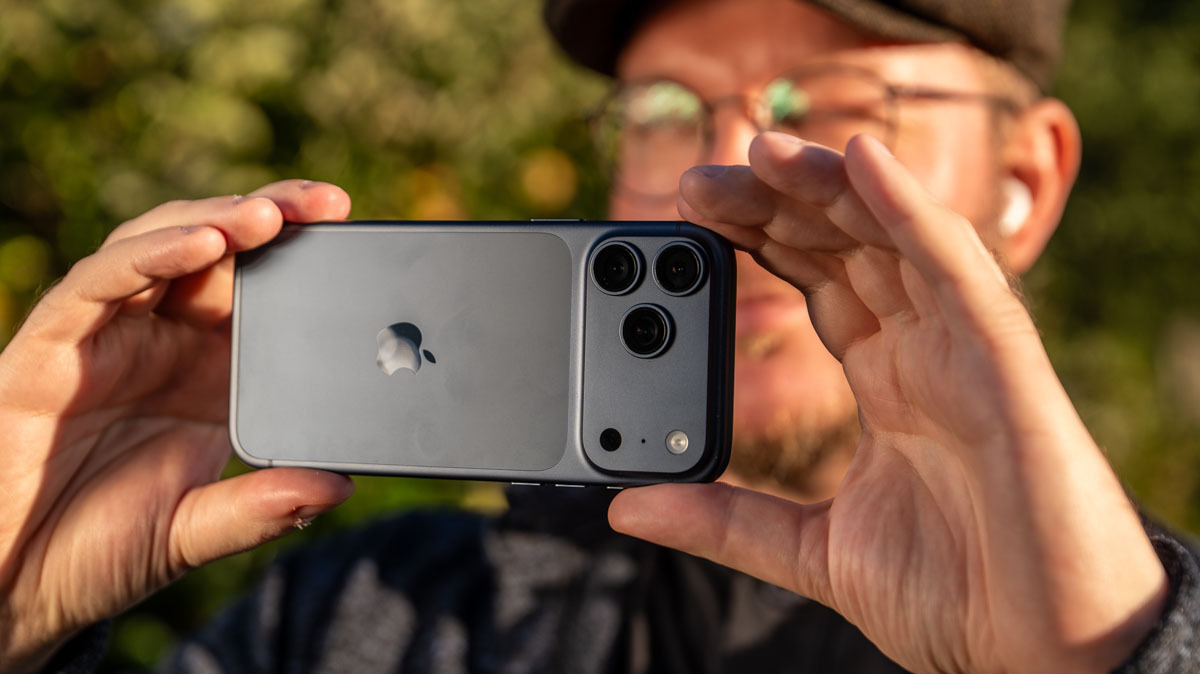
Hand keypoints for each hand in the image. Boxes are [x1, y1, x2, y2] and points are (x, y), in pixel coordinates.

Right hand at [0, 180, 354, 671]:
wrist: (11, 585)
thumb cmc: (95, 550)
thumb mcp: (194, 530)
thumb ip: (261, 508)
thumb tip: (337, 486)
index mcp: (205, 373)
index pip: (258, 290)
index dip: (300, 257)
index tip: (352, 238)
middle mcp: (160, 343)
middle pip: (219, 251)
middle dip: (273, 217)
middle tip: (329, 204)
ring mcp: (107, 338)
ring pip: (161, 248)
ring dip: (217, 222)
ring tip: (271, 215)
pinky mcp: (50, 346)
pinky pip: (99, 284)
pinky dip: (150, 256)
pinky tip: (200, 243)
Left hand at [609, 134, 1167, 672]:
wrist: (1042, 659)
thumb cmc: (958, 596)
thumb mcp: (812, 550)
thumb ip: (724, 520)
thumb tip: (626, 507)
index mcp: (888, 381)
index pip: (818, 280)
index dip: (759, 237)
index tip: (691, 215)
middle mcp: (926, 352)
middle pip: (847, 245)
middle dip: (775, 203)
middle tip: (699, 180)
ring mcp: (966, 352)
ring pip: (896, 238)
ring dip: (830, 187)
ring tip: (759, 151)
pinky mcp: (1004, 367)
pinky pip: (958, 271)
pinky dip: (911, 212)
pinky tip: (861, 163)